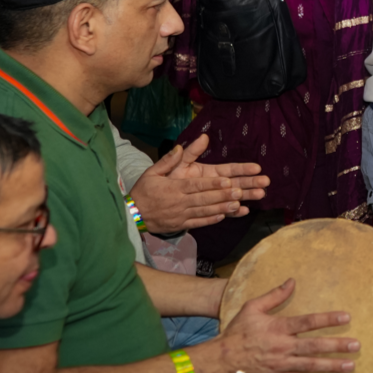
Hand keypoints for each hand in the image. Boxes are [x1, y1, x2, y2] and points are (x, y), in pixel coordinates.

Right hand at [131, 135, 268, 232]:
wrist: (132, 215)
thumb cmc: (143, 191)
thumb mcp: (151, 173)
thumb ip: (167, 161)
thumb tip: (179, 147)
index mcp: (173, 187)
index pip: (195, 185)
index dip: (212, 184)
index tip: (227, 181)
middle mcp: (178, 202)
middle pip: (204, 198)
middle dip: (223, 195)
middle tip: (240, 191)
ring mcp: (180, 215)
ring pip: (204, 211)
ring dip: (222, 208)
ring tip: (238, 204)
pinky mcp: (180, 225)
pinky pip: (198, 223)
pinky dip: (211, 220)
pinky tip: (223, 216)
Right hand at [212, 279, 357, 372]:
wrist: (220, 359)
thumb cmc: (237, 331)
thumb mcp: (252, 308)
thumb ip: (274, 295)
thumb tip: (292, 281)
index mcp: (277, 328)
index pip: (307, 322)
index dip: (327, 319)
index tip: (346, 317)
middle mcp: (282, 347)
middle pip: (313, 346)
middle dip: (336, 346)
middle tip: (356, 345)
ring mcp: (280, 364)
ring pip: (309, 366)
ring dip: (331, 366)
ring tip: (350, 366)